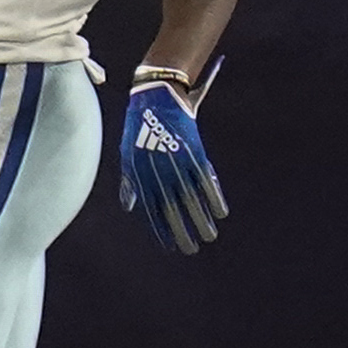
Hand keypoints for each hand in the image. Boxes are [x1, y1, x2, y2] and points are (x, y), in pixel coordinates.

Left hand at [117, 73, 226, 255]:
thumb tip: (130, 207)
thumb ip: (130, 182)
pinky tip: (220, 212)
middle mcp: (158, 172)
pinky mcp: (193, 151)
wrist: (153, 97)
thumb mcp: (127, 155)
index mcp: (140, 175)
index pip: (151, 210)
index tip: (169, 247)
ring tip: (209, 236)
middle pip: (172, 209)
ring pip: (191, 198)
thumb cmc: (138, 127)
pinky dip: (214, 197)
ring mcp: (176, 162)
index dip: (161, 230)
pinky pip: (206, 180)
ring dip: (201, 220)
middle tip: (191, 250)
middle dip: (182, 232)